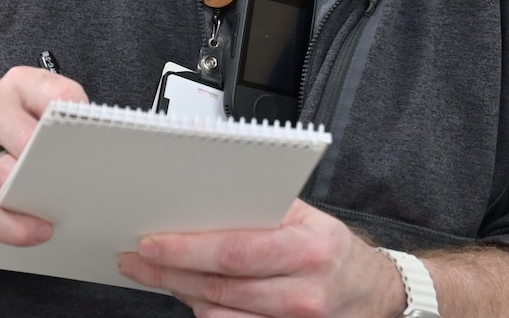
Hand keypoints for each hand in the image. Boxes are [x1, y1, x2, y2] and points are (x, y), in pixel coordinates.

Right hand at [0, 65, 87, 249]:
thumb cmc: (8, 153)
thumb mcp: (36, 132)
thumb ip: (61, 132)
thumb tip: (98, 151)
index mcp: (16, 84)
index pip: (56, 95)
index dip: (79, 125)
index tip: (96, 149)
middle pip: (29, 136)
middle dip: (54, 167)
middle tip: (76, 190)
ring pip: (3, 172)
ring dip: (32, 201)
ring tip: (55, 218)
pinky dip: (10, 227)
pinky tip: (33, 233)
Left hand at [117, 200, 405, 317]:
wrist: (372, 291)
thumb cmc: (330, 245)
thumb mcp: (304, 214)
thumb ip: (259, 208)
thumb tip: (200, 201)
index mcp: (307, 248)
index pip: (233, 251)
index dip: (186, 249)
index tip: (150, 241)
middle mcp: (304, 292)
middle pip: (219, 287)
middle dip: (169, 272)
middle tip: (135, 258)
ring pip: (220, 314)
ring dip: (181, 293)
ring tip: (156, 272)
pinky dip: (206, 312)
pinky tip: (190, 293)